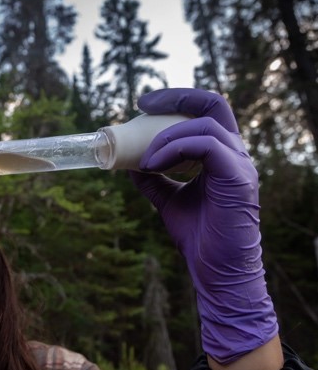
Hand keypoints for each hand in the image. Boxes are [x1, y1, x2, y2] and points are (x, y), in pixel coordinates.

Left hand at [129, 88, 277, 363]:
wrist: (216, 272)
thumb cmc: (199, 238)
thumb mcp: (169, 201)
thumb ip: (154, 180)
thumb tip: (130, 164)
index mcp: (222, 156)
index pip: (206, 112)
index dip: (177, 100)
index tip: (143, 104)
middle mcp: (235, 154)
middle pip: (213, 105)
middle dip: (176, 98)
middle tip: (141, 105)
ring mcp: (240, 164)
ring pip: (203, 125)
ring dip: (165, 138)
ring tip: (143, 160)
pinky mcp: (237, 178)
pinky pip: (205, 146)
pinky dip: (173, 150)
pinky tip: (152, 166)